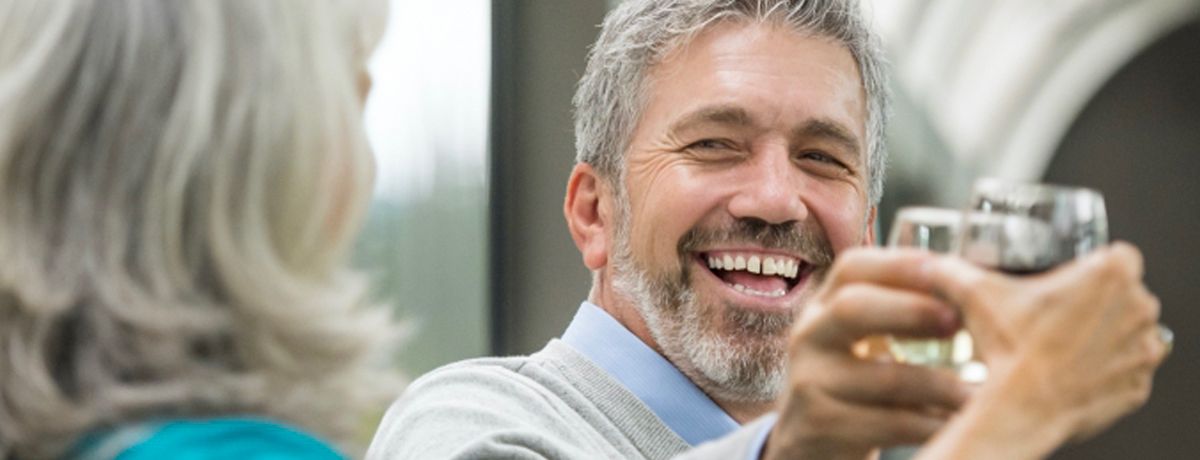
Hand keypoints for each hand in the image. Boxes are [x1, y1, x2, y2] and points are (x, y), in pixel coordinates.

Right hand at [763, 248, 971, 459]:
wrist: (809, 442)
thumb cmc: (857, 383)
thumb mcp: (866, 339)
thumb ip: (904, 310)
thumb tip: (976, 285)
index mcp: (826, 305)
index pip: (853, 268)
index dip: (899, 264)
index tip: (945, 270)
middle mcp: (810, 335)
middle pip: (852, 308)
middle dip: (912, 310)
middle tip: (958, 321)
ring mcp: (810, 382)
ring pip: (883, 378)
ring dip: (941, 385)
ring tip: (980, 392)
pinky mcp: (820, 426)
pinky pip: (889, 424)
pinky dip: (931, 425)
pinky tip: (958, 425)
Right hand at [917, 242, 1167, 458]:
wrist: (1021, 408)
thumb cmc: (1010, 351)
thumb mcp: (976, 295)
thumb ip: (953, 270)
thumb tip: (932, 263)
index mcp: (1111, 274)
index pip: (1117, 255)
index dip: (1090, 268)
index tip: (1067, 281)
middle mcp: (1138, 307)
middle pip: (1124, 293)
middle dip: (1097, 301)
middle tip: (1056, 314)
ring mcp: (1143, 350)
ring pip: (1130, 331)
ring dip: (1106, 335)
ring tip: (1062, 343)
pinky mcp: (1138, 386)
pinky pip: (1127, 370)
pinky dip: (1107, 371)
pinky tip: (1073, 371)